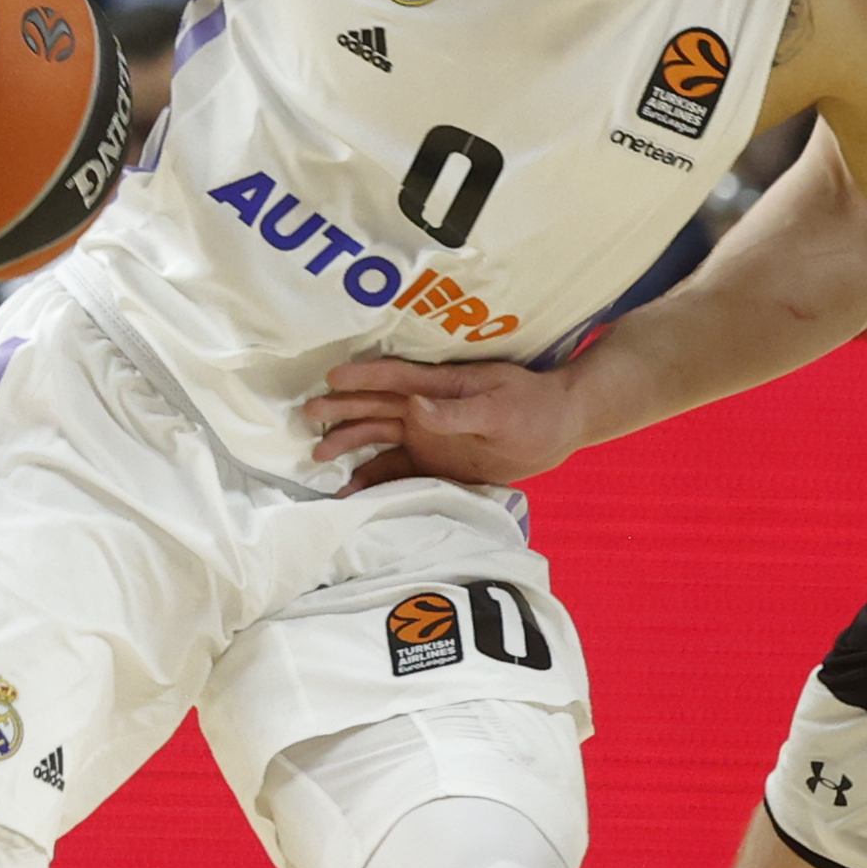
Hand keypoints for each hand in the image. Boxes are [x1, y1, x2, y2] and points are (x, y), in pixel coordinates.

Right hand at [305, 354, 587, 485]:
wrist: (559, 428)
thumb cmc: (534, 408)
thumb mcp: (500, 410)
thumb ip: (457, 413)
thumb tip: (414, 407)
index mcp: (440, 386)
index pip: (394, 378)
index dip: (363, 376)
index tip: (331, 376)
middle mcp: (426, 408)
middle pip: (375, 405)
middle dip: (341, 409)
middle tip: (307, 414)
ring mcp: (427, 435)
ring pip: (378, 435)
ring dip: (350, 442)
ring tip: (319, 455)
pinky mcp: (432, 460)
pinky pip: (395, 469)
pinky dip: (371, 479)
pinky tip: (349, 491)